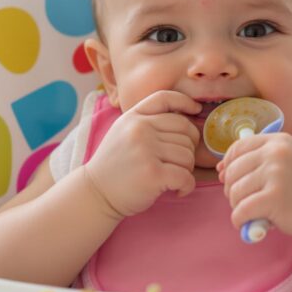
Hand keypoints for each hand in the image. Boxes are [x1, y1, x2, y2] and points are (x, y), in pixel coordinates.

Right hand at [84, 90, 201, 217]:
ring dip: (187, 170)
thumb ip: (147, 121)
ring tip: (173, 177)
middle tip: (178, 163)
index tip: (196, 110)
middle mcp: (140, 129)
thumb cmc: (115, 166)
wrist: (95, 193)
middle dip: (189, 148)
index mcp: (133, 117)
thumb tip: (185, 116)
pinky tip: (177, 190)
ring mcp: (146, 150)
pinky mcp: (153, 173)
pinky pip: (186, 176)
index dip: (185, 101)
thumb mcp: (123, 132)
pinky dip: (187, 185)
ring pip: (188, 154)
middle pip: (185, 130)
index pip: (166, 98)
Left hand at [216, 133, 291, 239]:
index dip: (229, 165)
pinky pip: (241, 210)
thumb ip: (256, 161)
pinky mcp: (274, 198)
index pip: (238, 148)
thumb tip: (220, 169)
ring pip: (234, 191)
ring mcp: (276, 174)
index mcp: (278, 141)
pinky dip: (239, 220)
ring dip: (237, 206)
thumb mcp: (285, 164)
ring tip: (251, 211)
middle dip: (232, 189)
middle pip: (232, 171)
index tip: (231, 179)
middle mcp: (276, 153)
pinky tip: (247, 223)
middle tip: (245, 201)